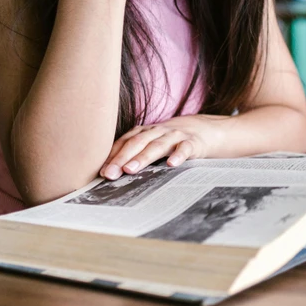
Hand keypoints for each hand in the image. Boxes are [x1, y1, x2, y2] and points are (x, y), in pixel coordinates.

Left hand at [99, 115, 215, 178]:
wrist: (204, 131)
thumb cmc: (170, 143)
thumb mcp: (152, 144)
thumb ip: (134, 154)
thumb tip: (109, 175)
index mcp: (145, 133)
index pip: (125, 142)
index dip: (113, 156)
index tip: (102, 172)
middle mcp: (157, 132)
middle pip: (137, 143)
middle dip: (122, 158)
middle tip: (110, 174)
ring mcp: (175, 136)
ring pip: (157, 146)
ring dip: (143, 157)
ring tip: (131, 170)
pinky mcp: (192, 143)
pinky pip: (185, 148)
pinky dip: (178, 155)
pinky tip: (171, 165)